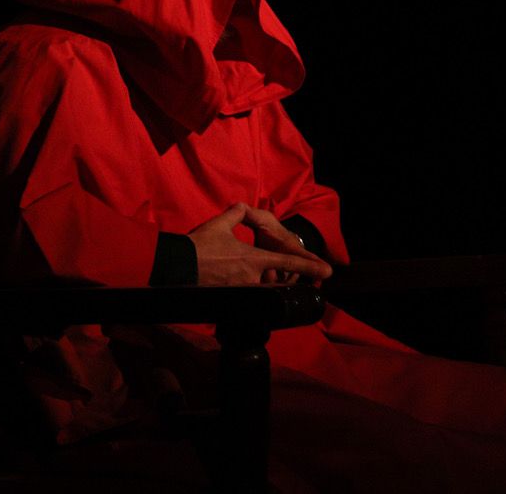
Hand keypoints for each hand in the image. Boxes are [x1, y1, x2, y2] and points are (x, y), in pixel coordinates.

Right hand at [187, 203, 332, 285]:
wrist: (178, 265)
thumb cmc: (200, 244)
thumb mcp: (220, 224)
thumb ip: (237, 214)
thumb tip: (241, 206)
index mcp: (253, 258)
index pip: (288, 262)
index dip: (309, 266)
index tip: (327, 272)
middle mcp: (252, 277)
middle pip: (279, 283)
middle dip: (286, 281)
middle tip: (294, 279)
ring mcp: (241, 291)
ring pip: (264, 292)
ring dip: (269, 288)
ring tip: (265, 282)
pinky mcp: (229, 299)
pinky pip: (249, 298)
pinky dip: (254, 296)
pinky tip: (250, 294)